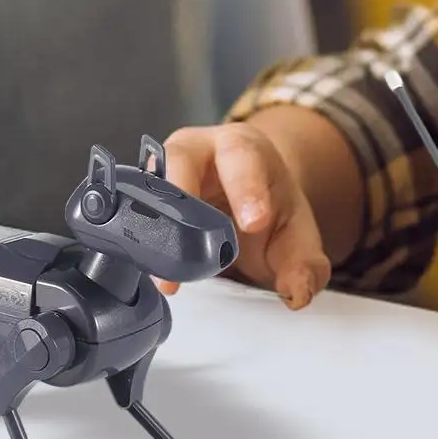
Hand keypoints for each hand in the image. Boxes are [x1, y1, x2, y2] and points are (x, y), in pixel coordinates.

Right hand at [158, 120, 333, 310]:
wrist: (246, 196)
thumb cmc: (267, 205)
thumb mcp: (295, 230)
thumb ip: (304, 261)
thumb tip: (298, 290)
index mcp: (242, 147)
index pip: (243, 156)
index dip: (247, 187)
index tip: (254, 223)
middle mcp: (198, 150)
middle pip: (182, 158)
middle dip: (184, 194)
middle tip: (192, 240)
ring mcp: (165, 171)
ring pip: (149, 182)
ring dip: (153, 224)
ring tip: (165, 273)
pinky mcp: (146, 195)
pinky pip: (133, 208)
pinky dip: (139, 238)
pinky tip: (149, 270)